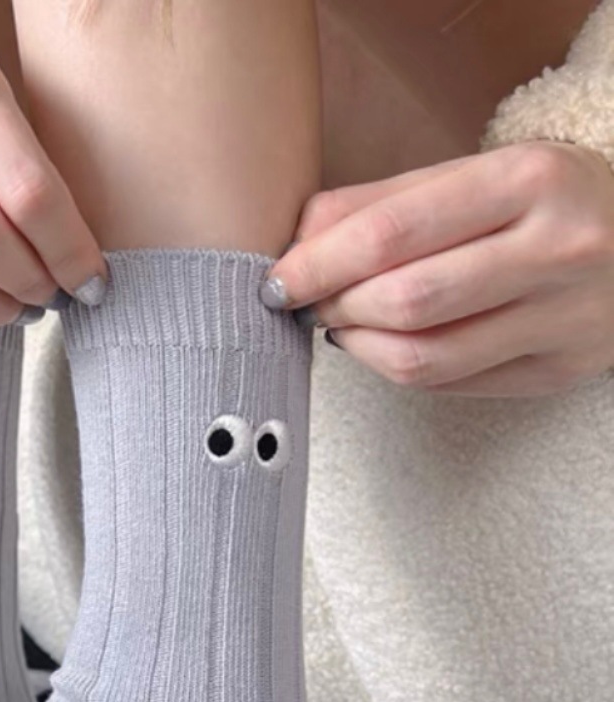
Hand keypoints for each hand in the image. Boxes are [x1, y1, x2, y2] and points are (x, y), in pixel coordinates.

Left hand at [265, 143, 613, 396]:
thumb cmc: (538, 203)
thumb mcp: (472, 176)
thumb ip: (380, 203)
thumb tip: (294, 241)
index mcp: (529, 180)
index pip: (393, 234)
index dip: (318, 265)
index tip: (276, 280)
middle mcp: (558, 250)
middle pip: (404, 302)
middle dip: (335, 307)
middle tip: (307, 303)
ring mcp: (565, 319)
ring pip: (421, 358)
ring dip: (358, 346)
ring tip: (340, 324)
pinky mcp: (558, 371)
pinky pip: (448, 385)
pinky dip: (396, 368)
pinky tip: (383, 344)